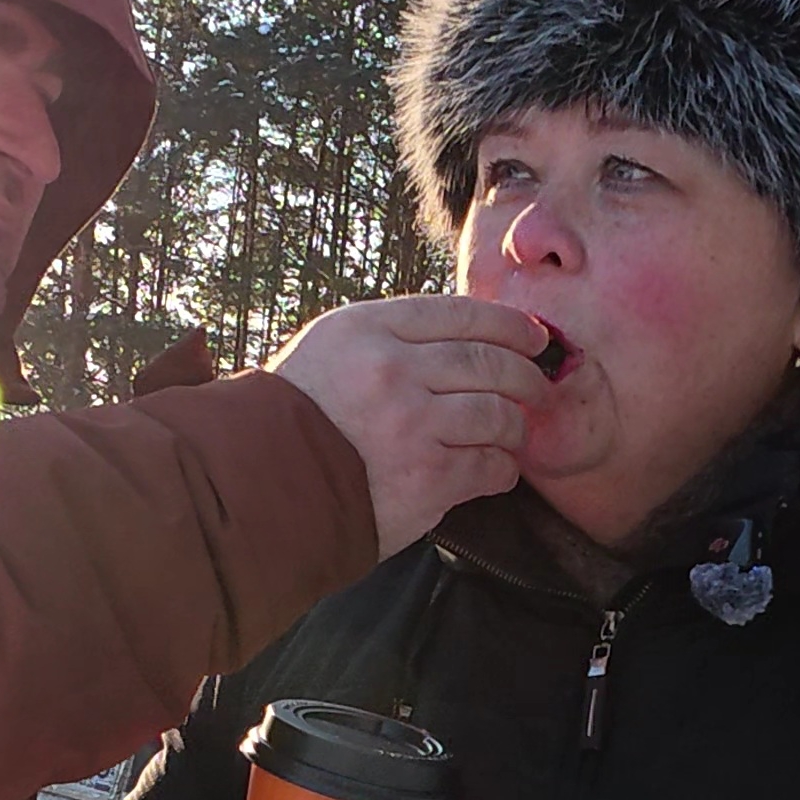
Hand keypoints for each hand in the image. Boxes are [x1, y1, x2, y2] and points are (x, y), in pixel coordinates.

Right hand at [268, 296, 547, 556]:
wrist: (261, 485)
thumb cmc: (291, 420)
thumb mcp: (326, 350)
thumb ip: (385, 338)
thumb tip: (458, 339)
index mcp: (368, 329)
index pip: (459, 313)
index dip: (509, 324)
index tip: (533, 337)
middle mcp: (393, 369)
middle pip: (488, 362)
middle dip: (525, 375)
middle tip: (539, 387)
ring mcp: (412, 423)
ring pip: (497, 413)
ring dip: (516, 426)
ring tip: (515, 433)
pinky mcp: (426, 476)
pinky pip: (488, 465)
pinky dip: (502, 468)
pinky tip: (498, 470)